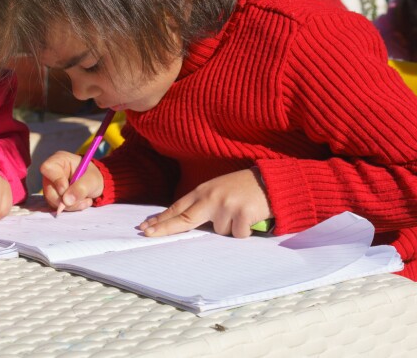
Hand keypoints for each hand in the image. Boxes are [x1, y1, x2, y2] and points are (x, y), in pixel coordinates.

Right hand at [40, 150, 103, 212]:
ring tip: (85, 201)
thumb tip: (66, 201)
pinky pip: (57, 206)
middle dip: (65, 199)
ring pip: (52, 200)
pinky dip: (70, 208)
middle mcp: (52, 173)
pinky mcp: (54, 197)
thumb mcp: (92, 180)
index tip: (66, 189)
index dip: (56, 180)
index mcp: (59, 160)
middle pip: (49, 189)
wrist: (94, 185)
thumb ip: (80, 188)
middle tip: (81, 200)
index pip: (48, 168)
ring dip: (70, 206)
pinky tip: (81, 203)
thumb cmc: (92, 176)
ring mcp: (52, 186)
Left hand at [139, 168, 270, 237]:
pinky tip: (250, 217)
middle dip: (165, 228)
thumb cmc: (243, 188)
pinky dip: (244, 231)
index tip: (145, 226)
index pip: (178, 207)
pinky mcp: (242, 213)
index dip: (162, 218)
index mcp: (204, 191)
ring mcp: (226, 205)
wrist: (271, 181)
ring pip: (219, 232)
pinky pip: (237, 234)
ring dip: (230, 228)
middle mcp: (212, 197)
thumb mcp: (218, 189)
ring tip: (240, 213)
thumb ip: (203, 204)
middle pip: (184, 218)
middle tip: (147, 234)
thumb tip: (185, 223)